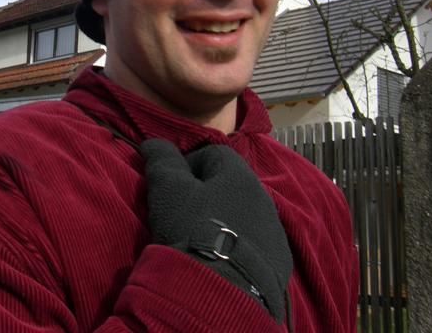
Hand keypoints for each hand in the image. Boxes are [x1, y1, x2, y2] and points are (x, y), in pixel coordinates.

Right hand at [140, 139, 291, 323]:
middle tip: (181, 216)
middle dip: (205, 195)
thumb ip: (161, 159)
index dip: (186, 166)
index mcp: (239, 174)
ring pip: (243, 215)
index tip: (169, 187)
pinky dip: (237, 246)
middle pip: (229, 186)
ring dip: (223, 221)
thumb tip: (154, 142)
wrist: (221, 290)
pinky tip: (220, 261)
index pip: (211, 154)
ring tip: (201, 241)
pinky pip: (254, 245)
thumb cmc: (193, 229)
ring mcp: (274, 231)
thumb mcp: (168, 188)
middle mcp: (264, 197)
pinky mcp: (278, 262)